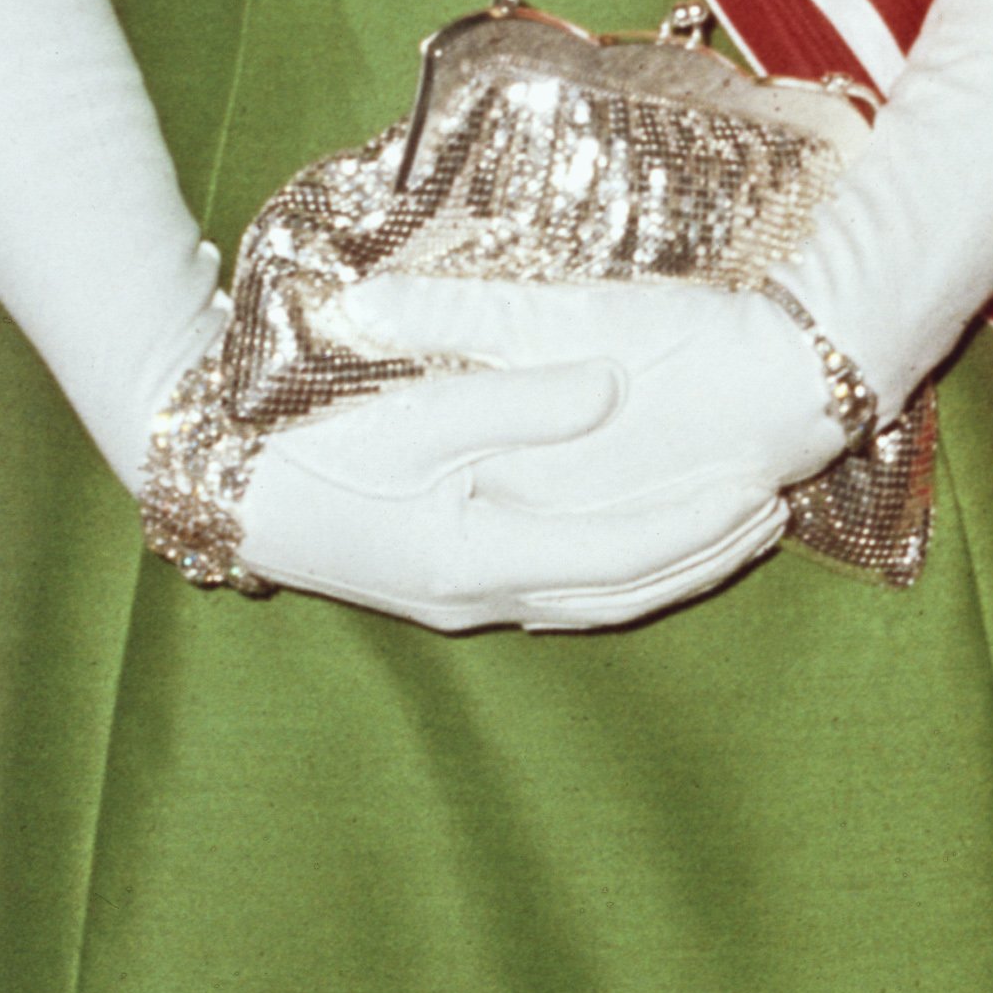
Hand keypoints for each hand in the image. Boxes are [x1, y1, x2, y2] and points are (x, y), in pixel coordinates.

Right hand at [233, 276, 828, 634]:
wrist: (221, 485)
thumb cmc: (309, 444)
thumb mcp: (415, 411)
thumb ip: (518, 401)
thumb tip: (609, 390)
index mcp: (476, 557)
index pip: (620, 550)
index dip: (695, 522)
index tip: (757, 485)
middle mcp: (479, 597)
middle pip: (622, 589)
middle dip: (701, 553)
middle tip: (771, 510)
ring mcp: (461, 602)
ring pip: (595, 600)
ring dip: (668, 566)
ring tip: (729, 528)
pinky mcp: (446, 586)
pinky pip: (561, 591)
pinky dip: (618, 569)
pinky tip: (639, 542)